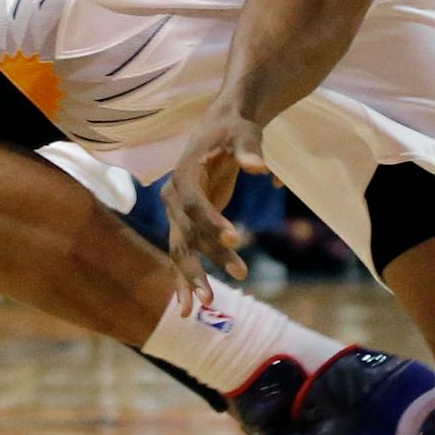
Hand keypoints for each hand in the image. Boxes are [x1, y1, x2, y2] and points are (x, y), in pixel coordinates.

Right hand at [160, 109, 264, 311]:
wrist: (220, 127)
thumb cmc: (234, 129)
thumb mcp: (244, 133)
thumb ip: (249, 150)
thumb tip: (261, 168)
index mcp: (184, 173)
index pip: (195, 203)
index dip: (212, 222)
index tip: (236, 240)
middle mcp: (173, 195)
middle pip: (183, 234)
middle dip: (198, 264)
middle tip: (215, 293)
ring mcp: (177, 211)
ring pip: (182, 249)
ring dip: (193, 278)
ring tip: (208, 305)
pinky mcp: (187, 222)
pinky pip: (184, 252)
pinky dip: (186, 278)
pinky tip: (189, 307)